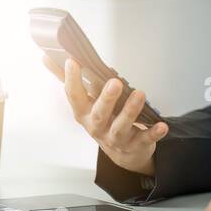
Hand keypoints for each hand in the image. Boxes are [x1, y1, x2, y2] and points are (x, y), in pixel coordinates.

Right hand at [41, 54, 165, 173]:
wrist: (123, 154)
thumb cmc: (102, 121)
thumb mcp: (85, 102)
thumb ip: (70, 80)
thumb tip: (48, 56)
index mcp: (84, 114)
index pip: (74, 97)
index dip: (72, 80)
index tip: (72, 61)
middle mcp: (98, 127)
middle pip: (100, 114)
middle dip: (106, 99)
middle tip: (114, 82)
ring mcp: (117, 138)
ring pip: (122, 126)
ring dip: (131, 111)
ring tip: (140, 94)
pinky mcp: (137, 144)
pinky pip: (145, 139)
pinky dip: (154, 133)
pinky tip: (162, 126)